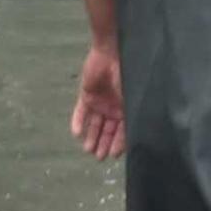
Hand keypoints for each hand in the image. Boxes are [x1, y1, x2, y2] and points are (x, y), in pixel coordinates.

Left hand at [72, 41, 124, 160]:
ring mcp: (100, 101)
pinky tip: (76, 134)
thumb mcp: (132, 99)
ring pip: (95, 123)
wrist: (111, 54)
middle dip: (103, 143)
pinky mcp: (87, 94)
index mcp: (127, 108)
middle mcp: (113, 107)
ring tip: (88, 150)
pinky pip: (81, 111)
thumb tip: (134, 137)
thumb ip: (130, 117)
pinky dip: (78, 121)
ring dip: (91, 136)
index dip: (118, 143)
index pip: (122, 130)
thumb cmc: (127, 76)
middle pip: (108, 129)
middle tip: (99, 157)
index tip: (113, 155)